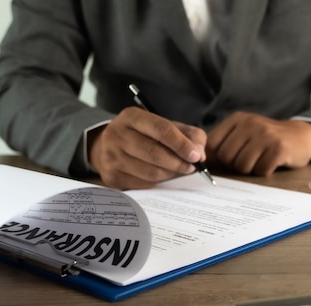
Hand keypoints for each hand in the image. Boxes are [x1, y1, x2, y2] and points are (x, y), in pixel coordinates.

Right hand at [88, 107, 205, 189]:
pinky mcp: (111, 176)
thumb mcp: (166, 126)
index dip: (182, 144)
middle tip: (191, 167)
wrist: (110, 146)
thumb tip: (200, 154)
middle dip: (178, 163)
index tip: (196, 156)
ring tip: (178, 170)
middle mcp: (117, 135)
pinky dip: (158, 182)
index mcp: (132, 117)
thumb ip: (189, 135)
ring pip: (151, 172)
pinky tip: (161, 175)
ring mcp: (111, 156)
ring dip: (170, 174)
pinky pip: (143, 184)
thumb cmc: (145, 135)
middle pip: (155, 153)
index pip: (162, 130)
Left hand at [206, 112, 310, 175]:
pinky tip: (272, 163)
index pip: (213, 145)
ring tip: (261, 160)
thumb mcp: (244, 133)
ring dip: (251, 170)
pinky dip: (265, 172)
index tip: (227, 162)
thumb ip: (224, 143)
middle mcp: (250, 123)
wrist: (302, 136)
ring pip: (242, 166)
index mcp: (237, 119)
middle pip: (227, 158)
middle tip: (249, 161)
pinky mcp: (279, 148)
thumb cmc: (268, 139)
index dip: (217, 159)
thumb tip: (201, 161)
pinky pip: (261, 170)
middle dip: (235, 166)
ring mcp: (265, 135)